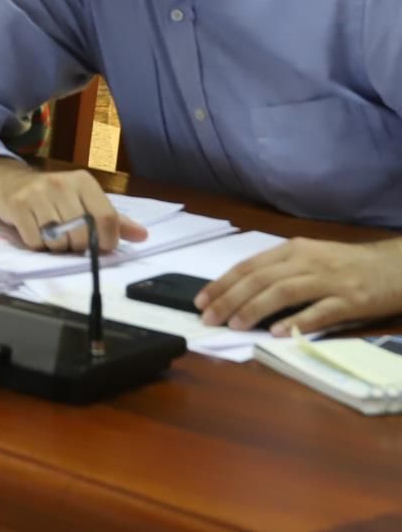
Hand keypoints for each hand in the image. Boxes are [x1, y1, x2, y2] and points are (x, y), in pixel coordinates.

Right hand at [0, 158, 149, 252]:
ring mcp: (37, 194)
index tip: (101, 246)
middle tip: (71, 240)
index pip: (106, 218)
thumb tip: (143, 236)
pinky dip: (37, 245)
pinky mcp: (17, 206)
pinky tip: (35, 233)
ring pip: (58, 241)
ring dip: (57, 247)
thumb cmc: (53, 195)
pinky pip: (35, 241)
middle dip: (79, 246)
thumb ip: (113, 219)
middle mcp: (61, 183)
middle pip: (82, 234)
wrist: (9, 182)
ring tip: (53, 236)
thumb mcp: (85, 200)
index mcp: (83, 181)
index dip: (107, 240)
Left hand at [199, 236, 401, 334]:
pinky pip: (320, 311)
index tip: (200, 301)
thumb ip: (279, 270)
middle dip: (229, 299)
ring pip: (284, 292)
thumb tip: (240, 291)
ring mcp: (329, 281)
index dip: (222, 283)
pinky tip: (278, 332)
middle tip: (208, 318)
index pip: (249, 266)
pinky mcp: (351, 301)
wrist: (395, 267)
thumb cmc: (346, 265)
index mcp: (292, 250)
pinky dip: (297, 321)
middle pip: (260, 279)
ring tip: (234, 324)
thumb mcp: (309, 258)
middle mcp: (307, 262)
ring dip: (255, 308)